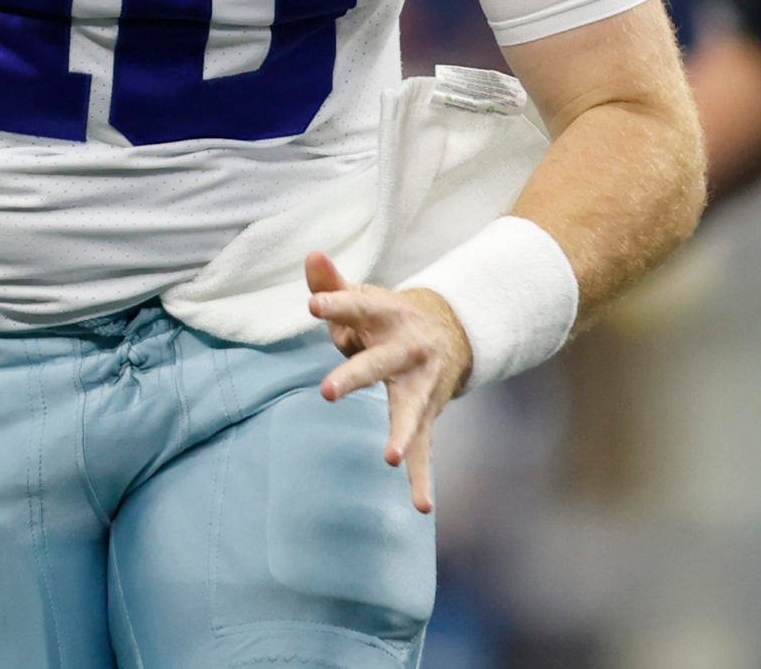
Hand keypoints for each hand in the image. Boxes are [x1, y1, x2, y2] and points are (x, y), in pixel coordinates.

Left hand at [304, 250, 472, 513]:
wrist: (449, 333)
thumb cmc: (386, 318)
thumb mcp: (363, 299)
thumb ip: (333, 284)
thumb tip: (311, 254)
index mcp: (385, 316)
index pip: (357, 306)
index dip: (336, 304)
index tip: (312, 305)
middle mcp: (405, 351)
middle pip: (377, 363)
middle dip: (354, 376)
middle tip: (326, 392)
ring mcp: (418, 386)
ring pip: (409, 412)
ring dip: (400, 434)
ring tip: (388, 458)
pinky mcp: (425, 414)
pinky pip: (424, 451)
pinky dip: (422, 479)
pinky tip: (421, 506)